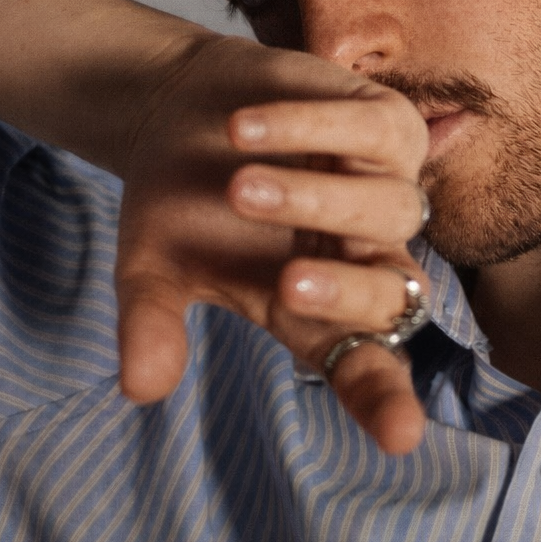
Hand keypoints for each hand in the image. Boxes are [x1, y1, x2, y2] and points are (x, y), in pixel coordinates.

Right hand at [115, 34, 430, 454]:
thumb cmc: (175, 199)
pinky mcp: (384, 120)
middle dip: (347, 292)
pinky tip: (245, 128)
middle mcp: (360, 251)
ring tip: (238, 188)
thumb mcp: (151, 266)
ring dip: (314, 200)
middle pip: (394, 292)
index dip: (384, 400)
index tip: (401, 436)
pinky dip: (310, 130)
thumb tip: (139, 389)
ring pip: (393, 207)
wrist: (179, 105)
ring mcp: (383, 182)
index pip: (363, 365)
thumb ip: (152, 323)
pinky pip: (374, 129)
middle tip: (287, 282)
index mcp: (314, 309)